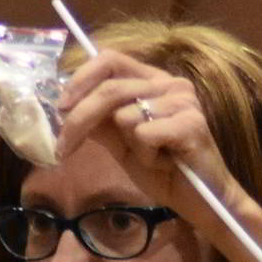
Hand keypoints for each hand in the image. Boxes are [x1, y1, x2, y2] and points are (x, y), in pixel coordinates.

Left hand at [55, 51, 227, 210]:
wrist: (201, 201)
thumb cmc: (164, 171)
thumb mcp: (121, 143)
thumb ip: (100, 121)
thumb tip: (66, 104)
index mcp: (153, 80)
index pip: (110, 60)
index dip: (80, 79)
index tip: (60, 107)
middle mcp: (170, 83)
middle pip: (110, 88)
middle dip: (80, 120)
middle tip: (64, 150)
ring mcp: (184, 101)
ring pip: (125, 115)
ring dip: (130, 146)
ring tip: (153, 158)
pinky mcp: (192, 123)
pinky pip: (144, 134)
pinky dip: (147, 156)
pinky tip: (165, 163)